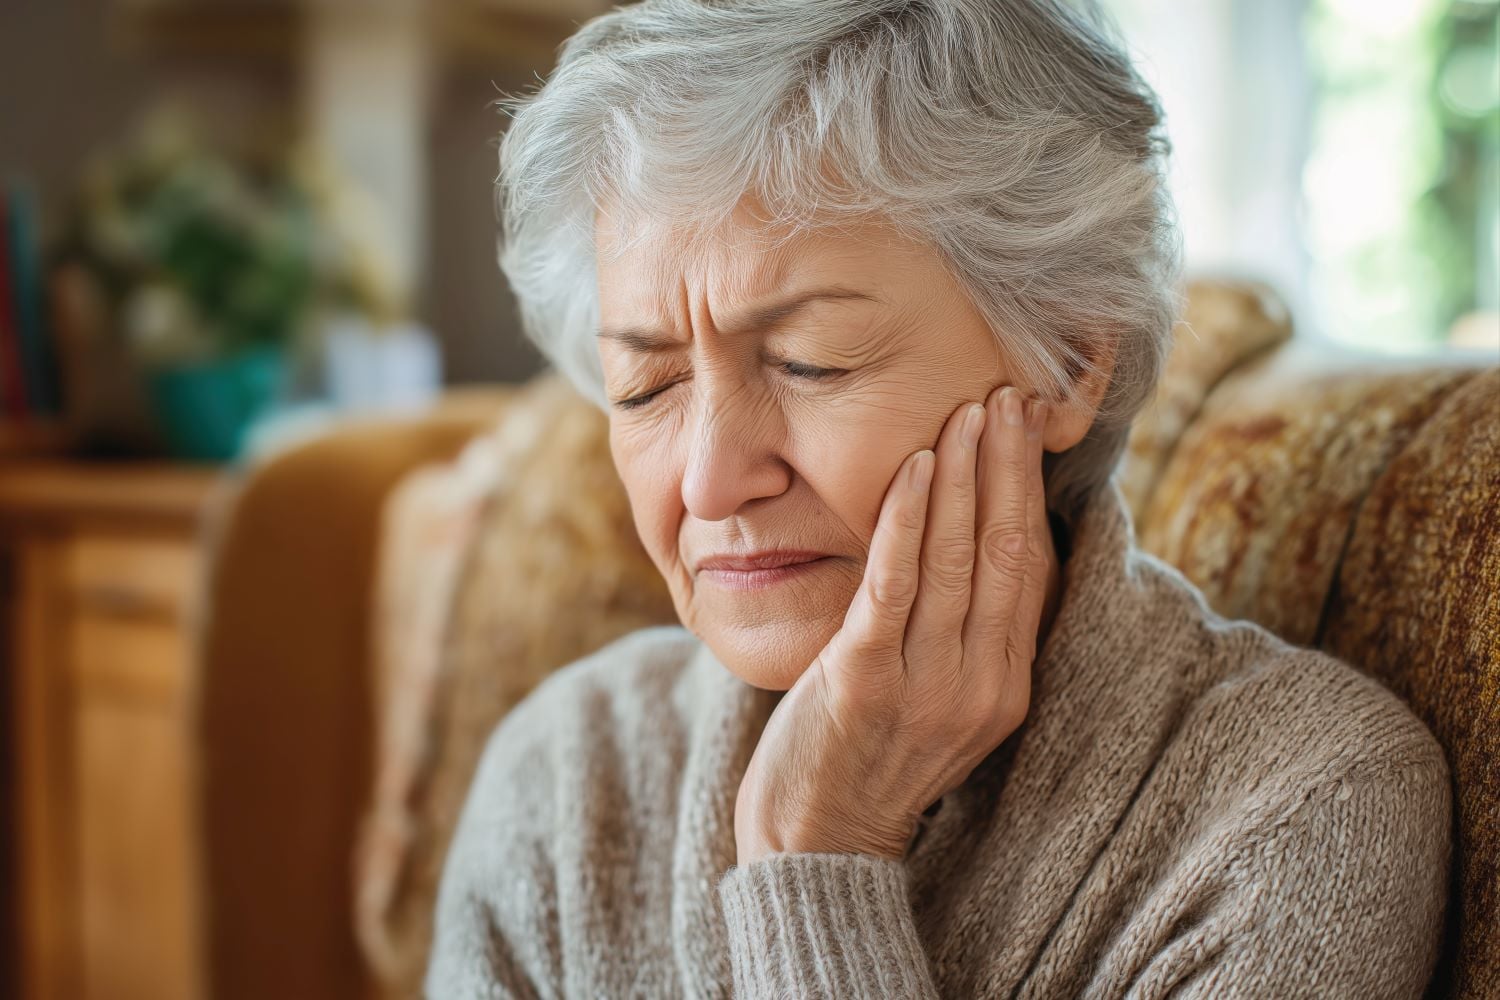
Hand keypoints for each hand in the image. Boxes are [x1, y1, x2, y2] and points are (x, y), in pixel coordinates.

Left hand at [733, 385, 1057, 863]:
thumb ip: (966, 636)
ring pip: (957, 558)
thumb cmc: (869, 755)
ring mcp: (926, 684)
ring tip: (969, 412)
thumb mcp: (940, 701)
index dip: (1031, 493)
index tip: (1029, 430)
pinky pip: (895, 583)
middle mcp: (980, 685)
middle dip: (1009, 467)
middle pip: (1006, 552)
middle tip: (1010, 396)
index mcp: (1006, 687)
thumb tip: (971, 545)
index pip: (1031, 571)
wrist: (816, 839)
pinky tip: (916, 466)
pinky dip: (908, 519)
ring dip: (964, 476)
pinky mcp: (865, 680)